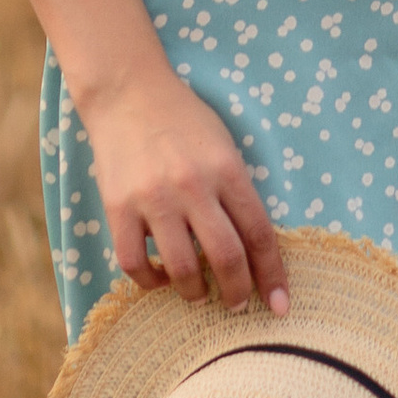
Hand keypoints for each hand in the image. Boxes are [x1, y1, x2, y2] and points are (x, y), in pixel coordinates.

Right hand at [82, 66, 288, 312]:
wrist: (128, 92)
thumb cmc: (184, 120)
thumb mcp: (224, 146)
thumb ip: (236, 193)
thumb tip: (252, 249)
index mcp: (227, 169)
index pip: (259, 233)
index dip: (273, 275)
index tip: (280, 306)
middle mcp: (193, 185)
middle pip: (226, 256)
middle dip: (238, 292)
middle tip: (237, 305)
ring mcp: (153, 198)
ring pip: (182, 268)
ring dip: (195, 293)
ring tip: (198, 293)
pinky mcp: (118, 208)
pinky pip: (134, 263)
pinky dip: (150, 281)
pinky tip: (160, 275)